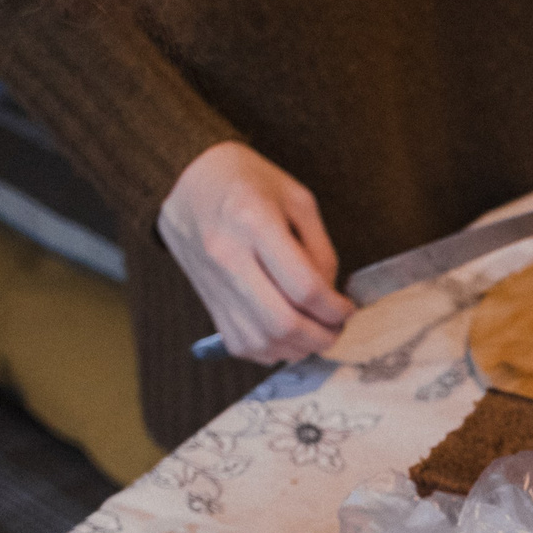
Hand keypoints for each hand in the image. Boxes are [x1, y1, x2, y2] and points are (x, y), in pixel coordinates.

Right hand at [158, 142, 352, 363]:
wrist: (186, 181)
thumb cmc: (247, 182)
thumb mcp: (296, 198)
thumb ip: (320, 248)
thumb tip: (330, 297)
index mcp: (254, 222)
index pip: (304, 287)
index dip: (335, 308)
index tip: (347, 308)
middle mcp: (228, 257)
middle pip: (282, 323)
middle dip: (321, 336)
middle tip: (336, 329)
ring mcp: (215, 284)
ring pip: (262, 341)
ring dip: (298, 349)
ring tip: (316, 334)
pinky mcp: (208, 301)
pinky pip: (242, 345)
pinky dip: (271, 351)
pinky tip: (287, 337)